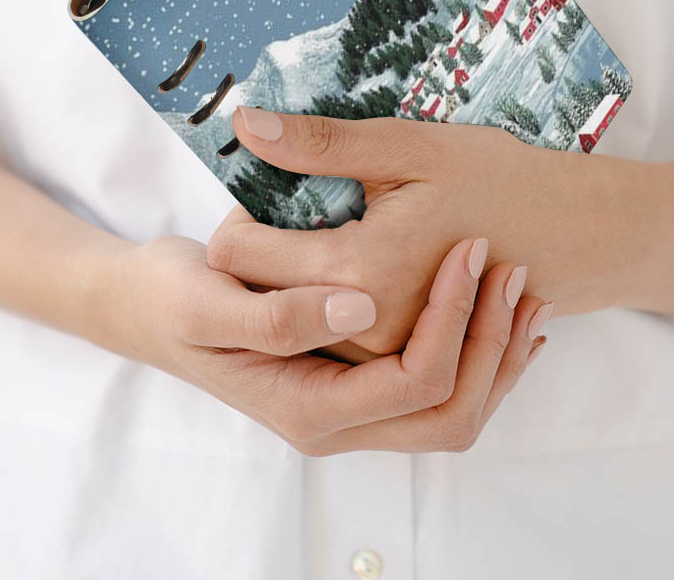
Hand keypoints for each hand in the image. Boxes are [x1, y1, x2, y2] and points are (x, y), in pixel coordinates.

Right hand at [95, 232, 546, 453]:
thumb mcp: (207, 300)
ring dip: (496, 353)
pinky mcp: (355, 382)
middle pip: (450, 414)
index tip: (469, 251)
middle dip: (492, 346)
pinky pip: (437, 388)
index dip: (452, 320)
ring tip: (525, 289)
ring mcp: (349, 407)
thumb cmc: (171, 300)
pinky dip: (479, 352)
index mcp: (308, 407)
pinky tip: (500, 310)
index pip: (414, 385)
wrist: (149, 307)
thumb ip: (277, 313)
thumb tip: (357, 307)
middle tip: (515, 274)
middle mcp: (337, 422)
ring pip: (453, 408)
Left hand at [207, 107, 649, 353]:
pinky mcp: (401, 355)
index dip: (236, 215)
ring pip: (293, 318)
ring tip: (319, 228)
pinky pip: (334, 334)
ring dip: (288, 276)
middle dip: (256, 249)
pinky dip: (324, 297)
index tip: (258, 188)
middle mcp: (366, 327)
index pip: (240, 252)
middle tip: (286, 204)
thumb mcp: (410, 147)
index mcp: (359, 271)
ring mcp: (385, 350)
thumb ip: (322, 143)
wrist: (574, 235)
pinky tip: (351, 258)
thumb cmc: (497, 180)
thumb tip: (244, 123)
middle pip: (259, 292)